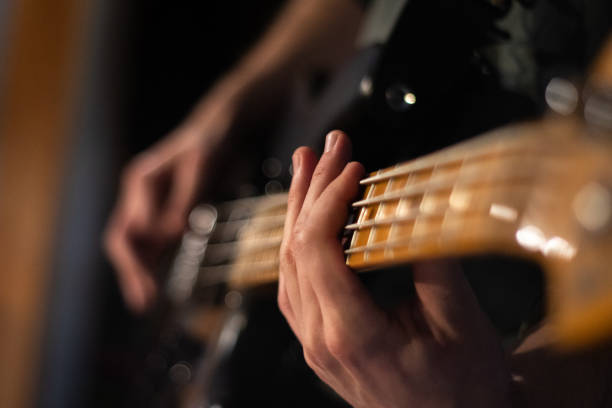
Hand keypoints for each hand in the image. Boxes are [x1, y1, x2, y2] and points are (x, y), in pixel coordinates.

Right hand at [104, 78, 243, 312]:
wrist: (221, 130)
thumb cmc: (210, 143)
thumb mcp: (200, 165)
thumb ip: (185, 198)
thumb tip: (170, 232)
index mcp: (140, 182)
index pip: (129, 229)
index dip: (137, 259)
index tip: (149, 283)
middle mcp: (139, 196)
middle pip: (124, 240)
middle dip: (131, 272)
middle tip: (143, 303)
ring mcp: (150, 206)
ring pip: (135, 246)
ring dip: (138, 273)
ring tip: (146, 302)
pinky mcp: (164, 213)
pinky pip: (152, 244)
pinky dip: (152, 265)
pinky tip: (158, 285)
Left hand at [278, 130, 511, 406]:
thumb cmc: (462, 389)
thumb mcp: (460, 323)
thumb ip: (431, 261)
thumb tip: (412, 206)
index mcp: (352, 334)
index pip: (317, 251)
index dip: (329, 200)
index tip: (352, 167)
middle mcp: (320, 339)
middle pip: (296, 250)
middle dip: (311, 191)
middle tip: (326, 147)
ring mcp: (313, 342)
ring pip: (288, 265)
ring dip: (300, 212)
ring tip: (308, 169)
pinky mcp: (318, 341)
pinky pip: (296, 283)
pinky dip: (301, 242)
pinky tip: (308, 218)